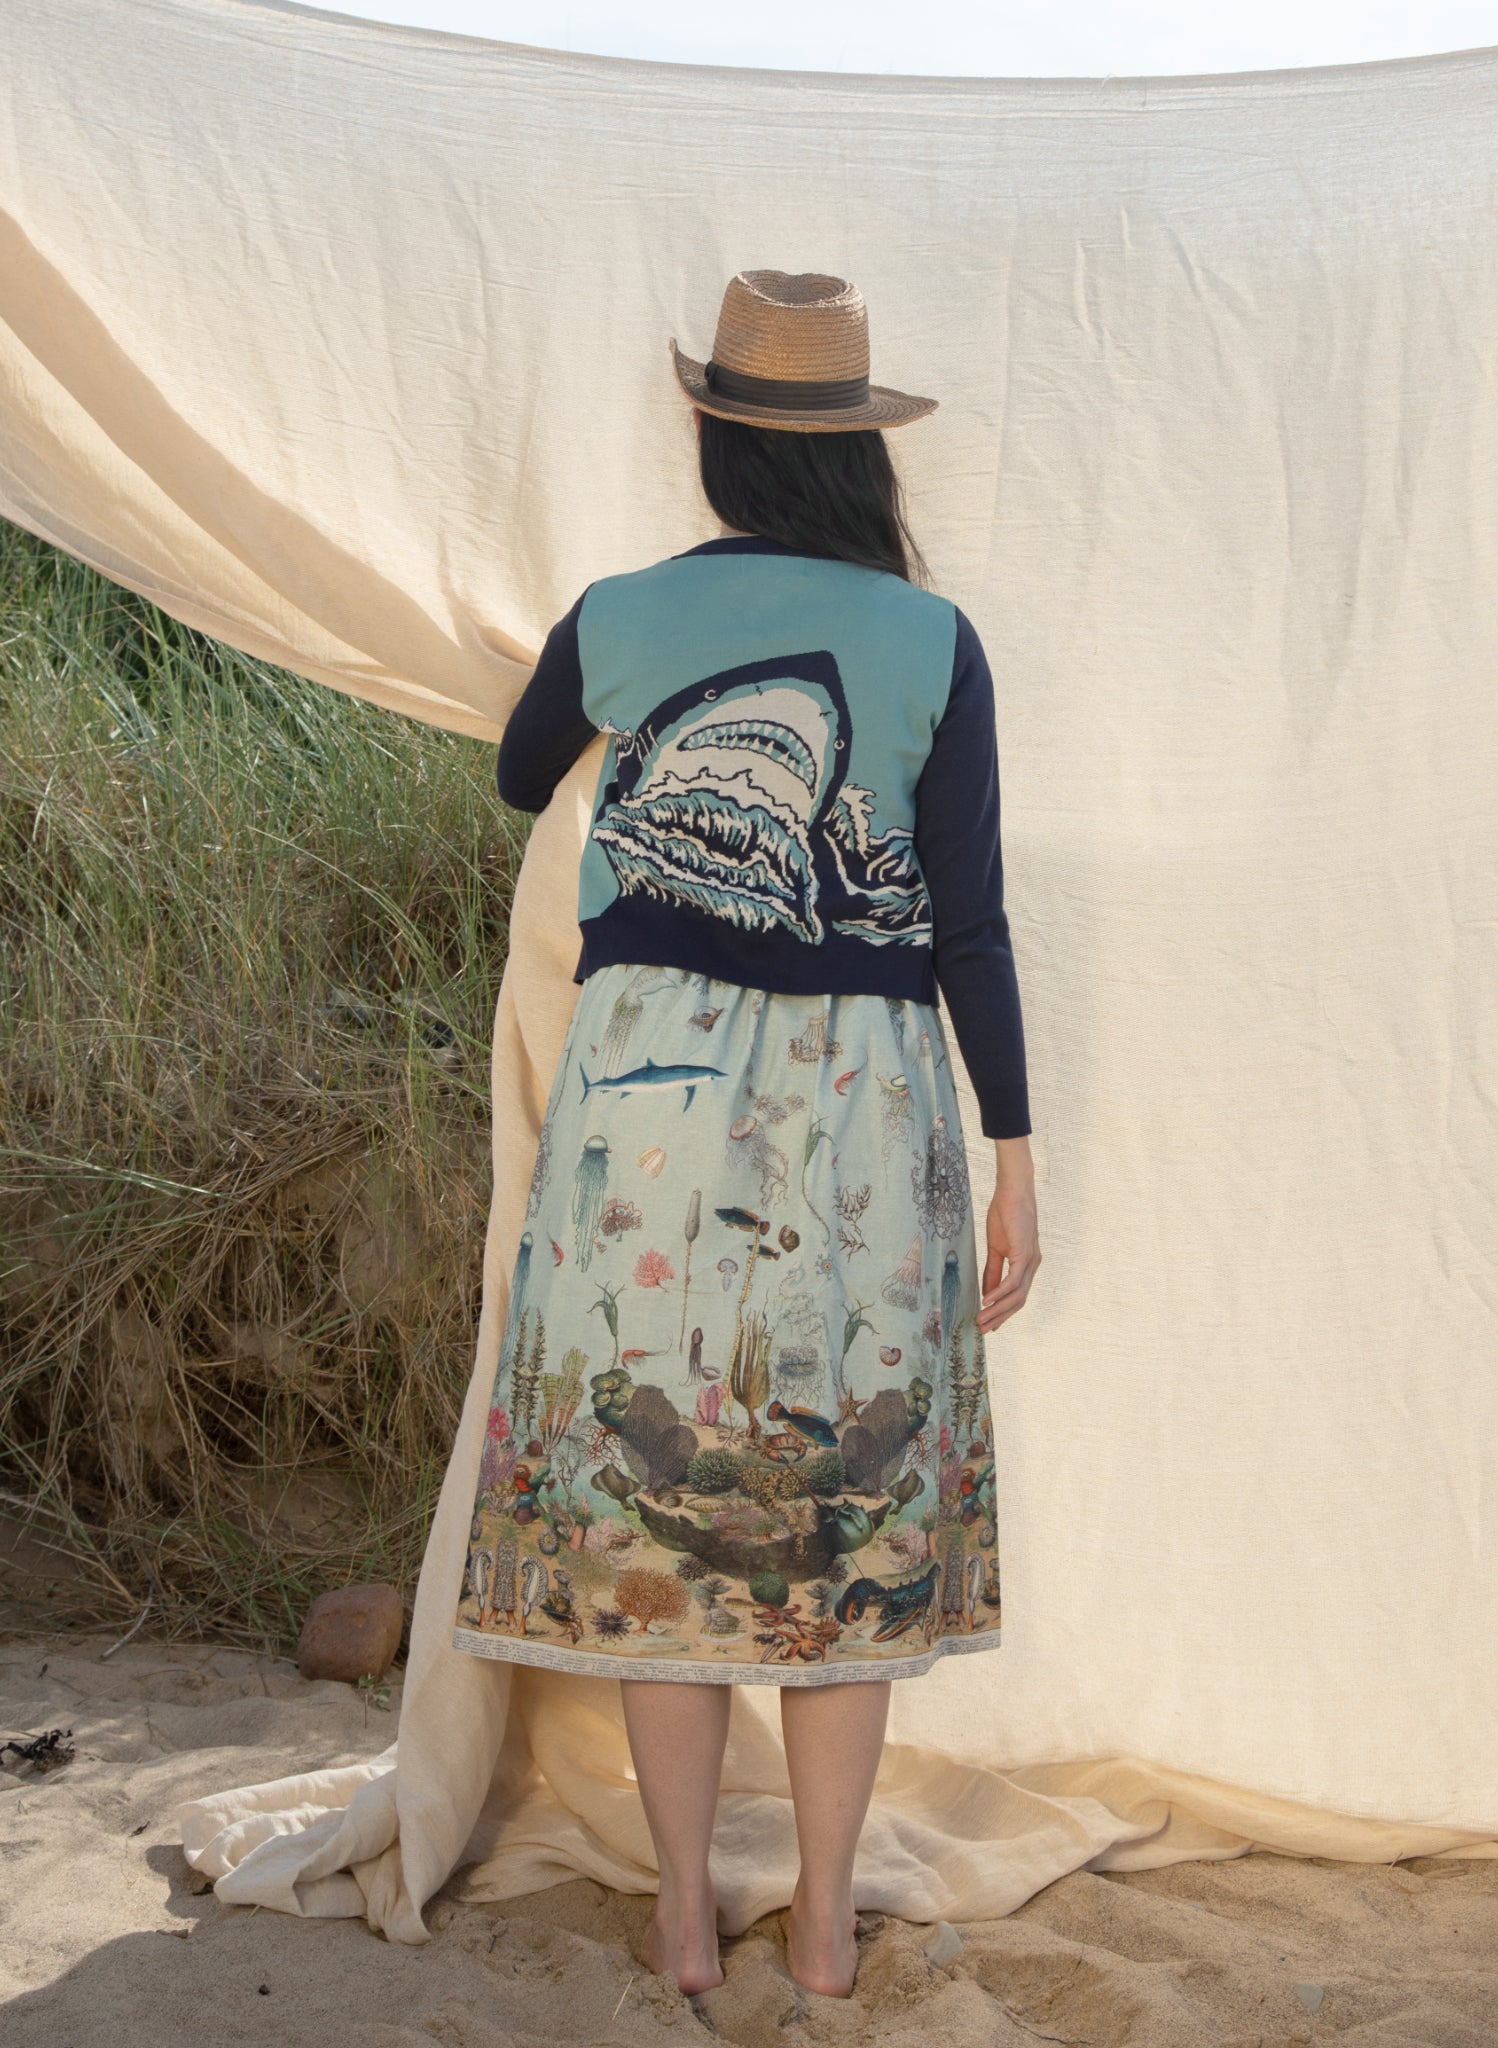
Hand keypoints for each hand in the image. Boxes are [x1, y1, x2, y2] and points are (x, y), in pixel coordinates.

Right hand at [978, 1148, 1039, 1332]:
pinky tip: (987, 1301)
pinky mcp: (1023, 1253)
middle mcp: (1033, 1265)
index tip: (989, 1324)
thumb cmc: (1005, 1214)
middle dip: (1000, 1317)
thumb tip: (987, 1293)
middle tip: (983, 1330)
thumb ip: (992, 1270)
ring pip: (1017, 1295)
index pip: (1017, 1296)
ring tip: (981, 1319)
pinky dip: (999, 1293)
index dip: (1004, 1312)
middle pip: (1019, 1301)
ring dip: (998, 1310)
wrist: (1012, 1191)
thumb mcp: (996, 1247)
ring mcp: (1030, 1260)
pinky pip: (1013, 1281)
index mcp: (1027, 1264)